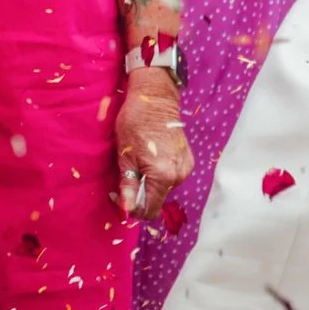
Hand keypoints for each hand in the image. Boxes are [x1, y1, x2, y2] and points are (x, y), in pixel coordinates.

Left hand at [115, 67, 190, 218]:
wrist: (155, 99)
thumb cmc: (135, 123)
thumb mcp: (125, 156)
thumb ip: (128, 185)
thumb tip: (126, 209)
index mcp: (163, 176)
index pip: (150, 210)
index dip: (134, 209)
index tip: (120, 197)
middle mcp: (179, 175)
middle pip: (158, 199)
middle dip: (141, 195)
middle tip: (125, 178)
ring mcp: (186, 168)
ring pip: (165, 188)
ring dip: (151, 184)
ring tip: (138, 164)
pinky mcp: (188, 160)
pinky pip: (172, 176)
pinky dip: (161, 174)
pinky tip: (151, 158)